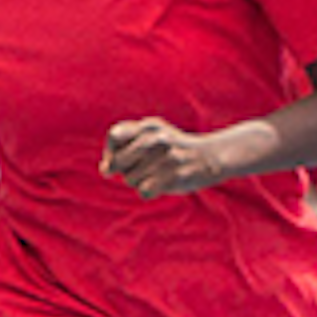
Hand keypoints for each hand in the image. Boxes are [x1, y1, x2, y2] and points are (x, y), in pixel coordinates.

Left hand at [102, 119, 224, 197]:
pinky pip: (143, 191)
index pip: (114, 135)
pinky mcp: (174, 176)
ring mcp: (166, 157)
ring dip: (138, 182)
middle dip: (124, 170)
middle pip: (117, 162)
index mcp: (149, 125)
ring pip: (130, 179)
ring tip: (157, 174)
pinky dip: (149, 191)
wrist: (211, 157)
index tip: (120, 159)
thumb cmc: (174, 149)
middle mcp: (157, 138)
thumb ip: (125, 148)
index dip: (111, 151)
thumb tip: (104, 170)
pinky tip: (161, 184)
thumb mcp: (152, 136)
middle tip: (141, 169)